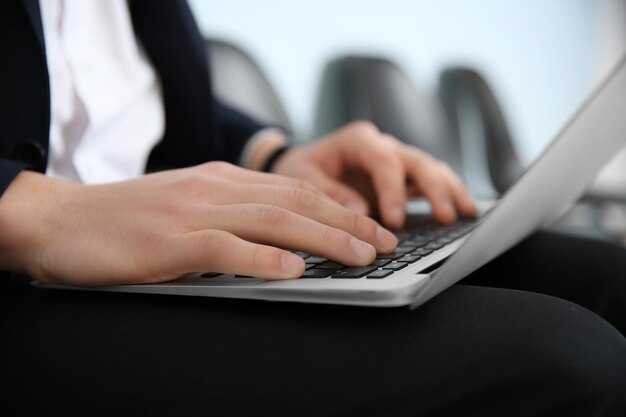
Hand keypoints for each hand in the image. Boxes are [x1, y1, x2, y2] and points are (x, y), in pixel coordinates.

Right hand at [0, 163, 396, 285]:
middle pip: (298, 201)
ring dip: (324, 239)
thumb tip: (278, 240)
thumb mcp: (188, 205)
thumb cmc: (128, 218)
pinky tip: (295, 271)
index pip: (296, 189)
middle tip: (385, 242)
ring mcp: (194, 213)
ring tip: (362, 255)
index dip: (340, 208)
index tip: (372, 227)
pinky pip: (226, 248)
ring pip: (274, 220)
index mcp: (223, 179)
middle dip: (349, 222)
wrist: (62, 218)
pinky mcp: (169, 243)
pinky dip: (265, 260)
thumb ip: (231, 214)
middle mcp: (216, 188)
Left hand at [272, 121, 476, 227]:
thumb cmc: (301, 170)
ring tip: (465, 213)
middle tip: (445, 217)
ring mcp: (396, 159)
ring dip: (449, 190)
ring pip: (431, 168)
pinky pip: (431, 181)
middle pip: (416, 161)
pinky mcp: (403, 176)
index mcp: (357, 140)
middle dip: (433, 189)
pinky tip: (464, 210)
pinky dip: (449, 193)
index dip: (393, 190)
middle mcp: (381, 145)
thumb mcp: (301, 179)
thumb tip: (360, 212)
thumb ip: (329, 193)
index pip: (384, 160)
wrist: (304, 165)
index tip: (395, 220)